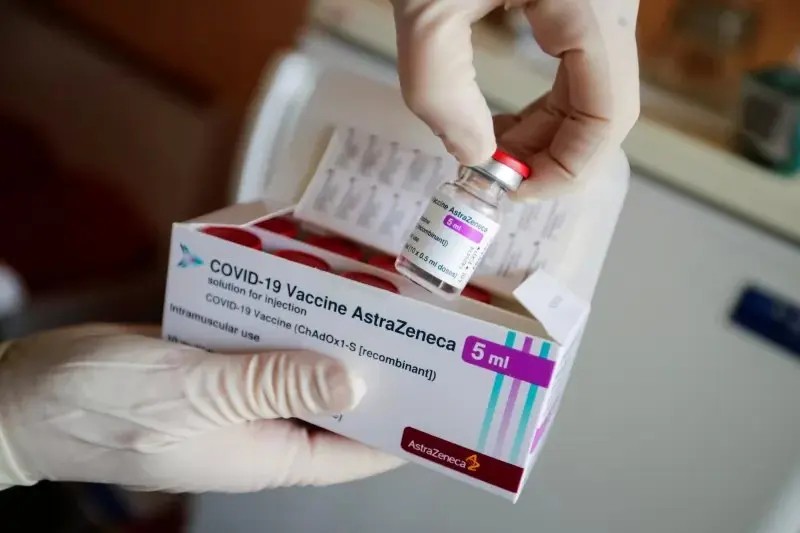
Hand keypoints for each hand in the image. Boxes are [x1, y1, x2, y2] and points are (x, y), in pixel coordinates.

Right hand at [0, 324, 401, 491]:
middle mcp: (261, 427)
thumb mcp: (198, 394)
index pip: (354, 452)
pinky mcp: (215, 364)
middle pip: (335, 404)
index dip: (401, 430)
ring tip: (371, 297)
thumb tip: (353, 384)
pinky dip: (284, 318)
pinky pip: (264, 343)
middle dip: (373, 371)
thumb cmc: (105, 405)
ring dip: (329, 337)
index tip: (440, 398)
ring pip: (301, 368)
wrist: (29, 393)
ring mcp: (238, 394)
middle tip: (413, 327)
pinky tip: (304, 285)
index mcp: (267, 452)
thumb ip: (276, 385)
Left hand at [392, 0, 639, 197]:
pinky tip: (503, 114)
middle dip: (545, 154)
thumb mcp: (426, 6)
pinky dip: (544, 101)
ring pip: (594, 92)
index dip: (563, 170)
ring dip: (544, 132)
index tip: (506, 191)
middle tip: (487, 172)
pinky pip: (578, 66)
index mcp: (590, 8)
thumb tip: (471, 155)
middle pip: (604, 110)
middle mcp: (611, 7)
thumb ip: (439, 91)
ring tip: (487, 145)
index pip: (609, 118)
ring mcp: (601, 3)